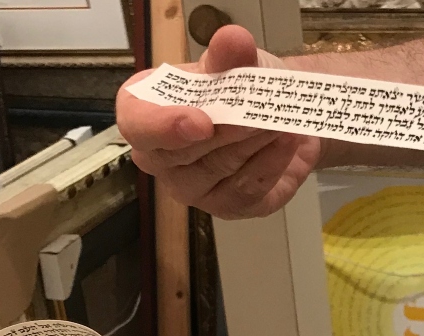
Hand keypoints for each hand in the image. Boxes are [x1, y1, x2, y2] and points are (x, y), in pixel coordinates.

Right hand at [116, 25, 322, 218]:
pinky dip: (271, 163)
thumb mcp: (235, 63)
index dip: (163, 127)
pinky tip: (287, 141)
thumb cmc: (239, 88)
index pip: (136, 127)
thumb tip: (233, 41)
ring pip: (219, 170)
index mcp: (145, 114)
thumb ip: (229, 56)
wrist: (277, 113)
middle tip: (257, 113)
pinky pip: (247, 191)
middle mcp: (160, 157)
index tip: (201, 122)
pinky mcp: (228, 206)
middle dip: (225, 132)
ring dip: (253, 143)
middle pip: (180, 156)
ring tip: (278, 121)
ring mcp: (192, 188)